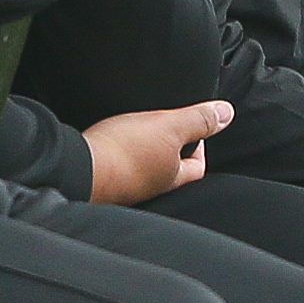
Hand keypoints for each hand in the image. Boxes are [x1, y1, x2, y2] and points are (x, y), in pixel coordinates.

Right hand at [84, 101, 229, 205]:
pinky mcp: (102, 181)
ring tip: (141, 133)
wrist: (75, 167)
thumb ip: (198, 121)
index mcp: (170, 178)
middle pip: (170, 172)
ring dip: (145, 154)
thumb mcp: (169, 128)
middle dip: (173, 152)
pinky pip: (118, 168)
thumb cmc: (124, 150)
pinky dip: (121, 156)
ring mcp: (125, 188)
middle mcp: (150, 188)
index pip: (196, 168)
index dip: (199, 148)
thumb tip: (228, 114)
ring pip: (144, 171)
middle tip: (168, 130)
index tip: (195, 131)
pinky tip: (113, 144)